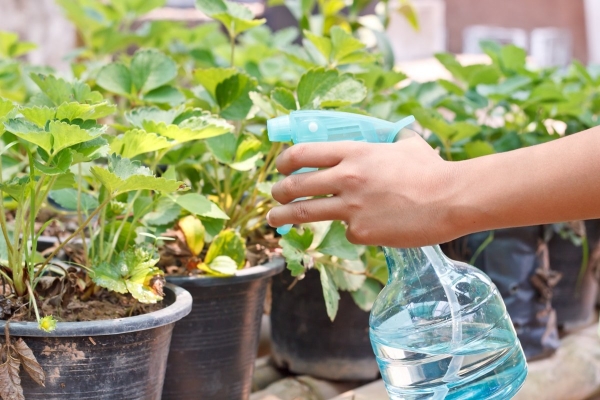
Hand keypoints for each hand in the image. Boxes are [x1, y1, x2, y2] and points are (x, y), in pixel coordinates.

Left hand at [267, 135, 459, 247]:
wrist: (451, 199)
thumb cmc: (431, 169)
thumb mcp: (404, 144)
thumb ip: (386, 139)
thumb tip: (385, 134)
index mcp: (353, 152)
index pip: (303, 153)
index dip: (285, 162)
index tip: (281, 168)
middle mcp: (346, 177)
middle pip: (295, 185)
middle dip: (278, 191)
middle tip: (274, 196)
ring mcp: (351, 207)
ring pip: (304, 212)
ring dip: (282, 216)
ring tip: (273, 220)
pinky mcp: (361, 232)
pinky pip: (346, 232)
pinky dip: (352, 230)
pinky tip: (369, 227)